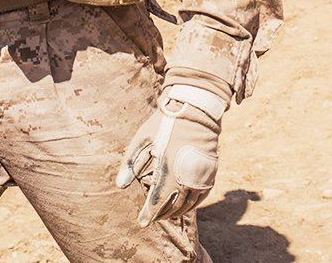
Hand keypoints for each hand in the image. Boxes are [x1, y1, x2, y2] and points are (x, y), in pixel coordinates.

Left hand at [115, 86, 223, 225]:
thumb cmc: (165, 123)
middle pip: (174, 205)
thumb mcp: (143, 139)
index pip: (157, 201)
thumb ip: (131, 163)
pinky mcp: (211, 171)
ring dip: (178, 211)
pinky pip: (203, 194)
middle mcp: (186, 176)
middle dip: (162, 214)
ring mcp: (201, 175)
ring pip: (189, 203)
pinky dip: (194, 204)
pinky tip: (186, 205)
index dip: (149, 214)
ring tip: (167, 215)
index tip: (142, 222)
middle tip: (152, 219)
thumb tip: (120, 186)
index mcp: (167, 169)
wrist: (196, 109)